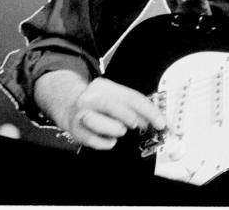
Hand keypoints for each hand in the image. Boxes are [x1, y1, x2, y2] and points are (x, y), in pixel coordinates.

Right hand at [39, 72, 166, 149]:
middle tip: (137, 125)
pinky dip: (107, 142)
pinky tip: (109, 138)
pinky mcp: (77, 131)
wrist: (68, 103)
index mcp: (105, 86)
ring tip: (119, 129)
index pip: (132, 97)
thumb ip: (133, 106)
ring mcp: (82, 115)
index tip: (161, 122)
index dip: (149, 111)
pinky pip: (96, 141)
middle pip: (117, 109)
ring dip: (118, 130)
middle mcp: (91, 98)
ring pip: (106, 126)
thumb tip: (154, 119)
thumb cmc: (98, 102)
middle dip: (132, 119)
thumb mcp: (114, 96)